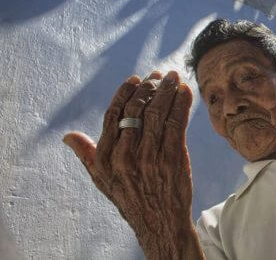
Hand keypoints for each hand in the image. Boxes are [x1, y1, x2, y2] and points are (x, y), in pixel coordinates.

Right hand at [63, 71, 201, 258]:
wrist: (160, 222)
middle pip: (137, 110)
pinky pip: (177, 123)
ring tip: (174, 77)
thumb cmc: (130, 198)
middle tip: (158, 75)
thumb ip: (88, 155)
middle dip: (149, 87)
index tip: (135, 78)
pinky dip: (182, 104)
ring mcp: (150, 157)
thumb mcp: (102, 180)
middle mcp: (126, 156)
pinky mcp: (173, 158)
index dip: (125, 93)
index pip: (113, 116)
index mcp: (106, 158)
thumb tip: (68, 137)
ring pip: (158, 113)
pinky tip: (185, 92)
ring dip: (167, 91)